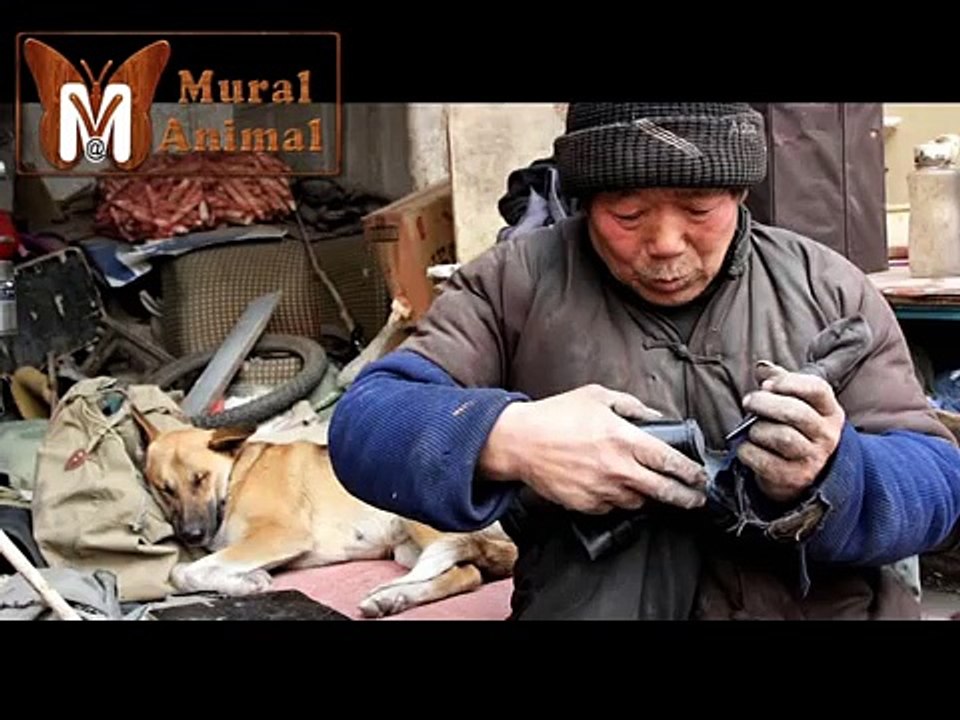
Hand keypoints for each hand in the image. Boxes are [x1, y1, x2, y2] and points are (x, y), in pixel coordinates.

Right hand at [478, 384, 708, 513]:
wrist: (518, 441)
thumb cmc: (555, 415)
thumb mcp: (597, 396)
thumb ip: (632, 406)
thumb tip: (656, 418)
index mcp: (624, 439)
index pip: (671, 462)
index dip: (691, 472)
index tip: (700, 476)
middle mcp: (617, 469)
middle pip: (664, 491)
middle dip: (686, 497)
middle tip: (696, 498)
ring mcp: (601, 490)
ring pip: (638, 501)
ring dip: (646, 495)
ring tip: (645, 486)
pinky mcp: (586, 505)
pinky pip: (612, 507)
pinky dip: (616, 498)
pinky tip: (612, 486)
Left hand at [737, 361, 845, 502]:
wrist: (801, 473)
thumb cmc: (794, 430)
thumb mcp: (795, 404)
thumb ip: (780, 382)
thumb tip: (761, 367)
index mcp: (830, 412)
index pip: (817, 389)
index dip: (790, 383)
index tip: (768, 385)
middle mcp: (826, 435)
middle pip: (796, 413)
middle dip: (765, 404)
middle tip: (749, 402)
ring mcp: (812, 459)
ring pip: (782, 437)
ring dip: (758, 429)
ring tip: (752, 429)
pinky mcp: (793, 478)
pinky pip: (764, 461)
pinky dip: (748, 452)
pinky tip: (747, 448)